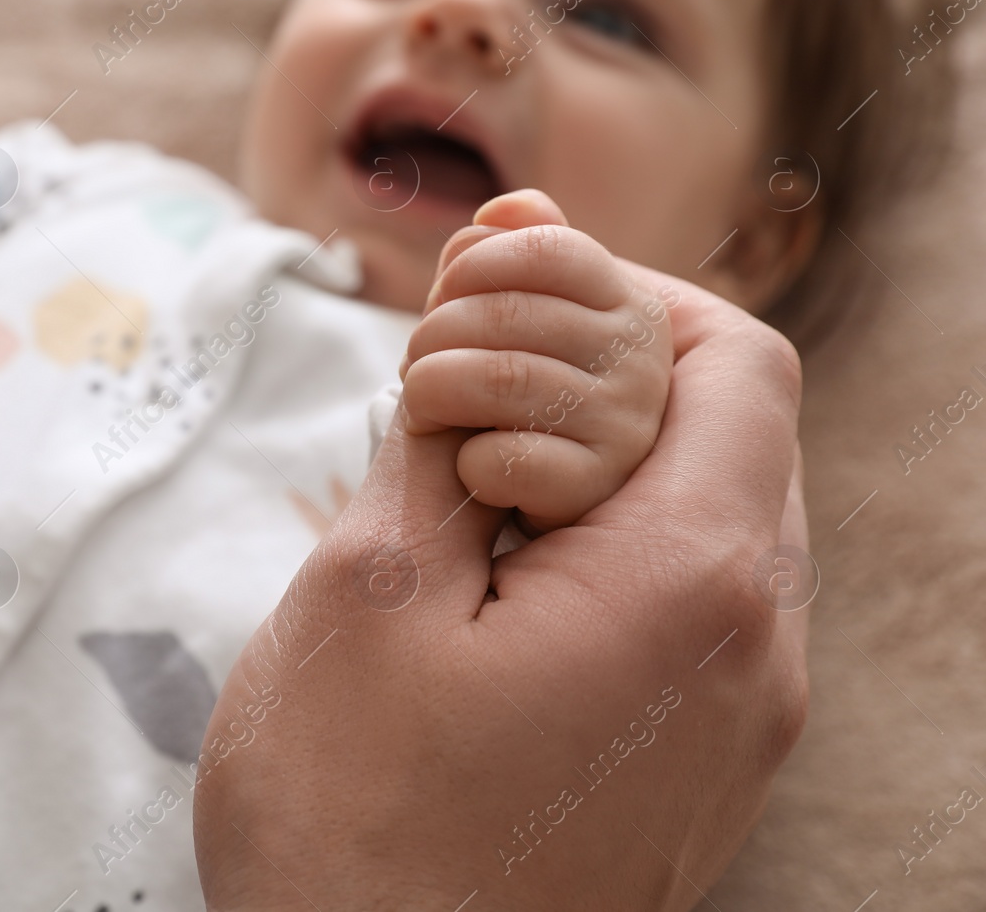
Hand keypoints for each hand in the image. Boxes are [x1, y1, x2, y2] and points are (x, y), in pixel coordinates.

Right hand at [194, 240, 808, 909]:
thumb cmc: (348, 820)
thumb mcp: (368, 592)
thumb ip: (444, 426)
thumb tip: (487, 284)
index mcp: (693, 585)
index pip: (733, 359)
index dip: (619, 289)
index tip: (499, 295)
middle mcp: (756, 654)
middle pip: (732, 429)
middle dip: (601, 362)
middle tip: (459, 374)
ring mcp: (738, 724)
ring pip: (710, 515)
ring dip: (596, 455)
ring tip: (457, 471)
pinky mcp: (699, 770)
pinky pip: (691, 606)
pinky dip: (604, 543)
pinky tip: (489, 566)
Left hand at [402, 191, 674, 533]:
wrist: (552, 496)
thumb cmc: (526, 391)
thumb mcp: (529, 314)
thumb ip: (516, 253)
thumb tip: (502, 210)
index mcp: (628, 301)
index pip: (544, 248)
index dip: (470, 269)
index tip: (442, 299)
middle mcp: (641, 357)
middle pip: (506, 313)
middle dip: (431, 337)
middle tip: (413, 366)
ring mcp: (627, 423)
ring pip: (497, 379)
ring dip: (430, 393)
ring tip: (420, 406)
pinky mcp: (595, 487)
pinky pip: (503, 457)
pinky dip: (465, 461)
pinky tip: (467, 464)